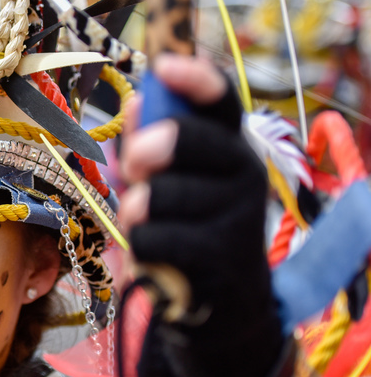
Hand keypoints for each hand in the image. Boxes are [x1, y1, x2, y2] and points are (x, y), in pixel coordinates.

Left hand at [119, 55, 281, 376]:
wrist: (221, 310)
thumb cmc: (186, 231)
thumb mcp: (169, 183)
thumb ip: (150, 143)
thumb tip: (133, 102)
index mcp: (230, 148)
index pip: (222, 103)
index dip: (196, 79)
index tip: (165, 66)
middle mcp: (244, 175)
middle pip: (182, 139)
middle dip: (143, 150)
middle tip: (133, 168)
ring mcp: (237, 217)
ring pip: (156, 195)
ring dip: (133, 213)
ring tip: (143, 226)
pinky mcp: (221, 258)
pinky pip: (152, 238)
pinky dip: (139, 250)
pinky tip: (154, 259)